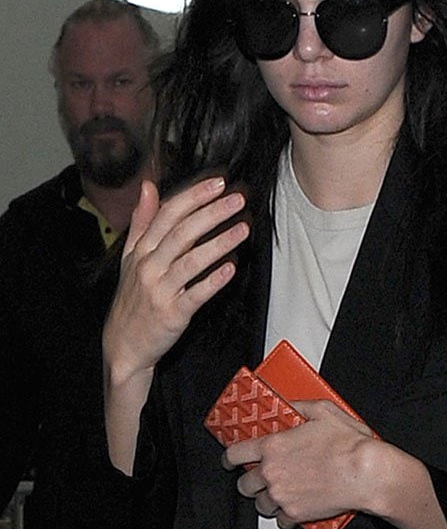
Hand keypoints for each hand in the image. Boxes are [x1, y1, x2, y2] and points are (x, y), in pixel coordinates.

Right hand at [104, 176, 249, 381]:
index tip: (217, 183)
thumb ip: (141, 221)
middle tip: (236, 199)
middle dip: (211, 213)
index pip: (167, 215)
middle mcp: (149, 267)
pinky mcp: (172, 314)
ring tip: (242, 228)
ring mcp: (160, 291)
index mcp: (141, 251)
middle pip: (181, 233)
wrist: (123, 345)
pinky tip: (231, 268)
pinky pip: (195, 294)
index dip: (193, 196)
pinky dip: (213, 280)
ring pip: (190, 261)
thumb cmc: (133, 299)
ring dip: (218, 243)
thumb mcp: (130, 257)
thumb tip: (149, 186)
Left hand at [228, 400, 373, 528]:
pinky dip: (286, 515)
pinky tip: (296, 505)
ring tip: (282, 492)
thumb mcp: (323, 411)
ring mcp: (282, 496)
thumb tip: (289, 404)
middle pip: (245, 484)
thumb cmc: (348, 444)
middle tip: (263, 478)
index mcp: (273, 446)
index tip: (231, 461)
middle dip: (251, 481)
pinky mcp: (295, 514)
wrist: (366, 473)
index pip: (235, 454)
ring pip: (261, 504)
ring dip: (268, 499)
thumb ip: (299, 406)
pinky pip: (280, 520)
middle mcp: (272, 473)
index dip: (230, 459)